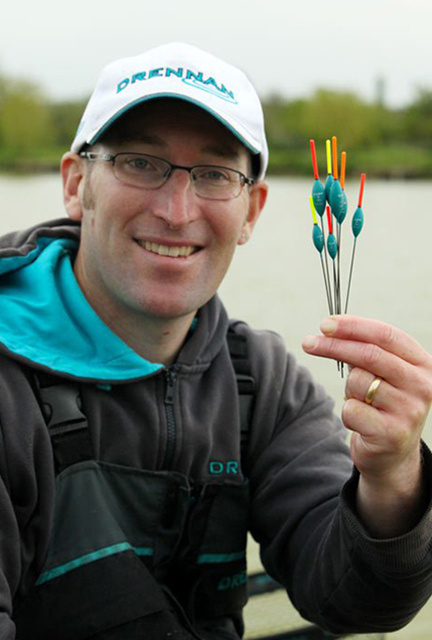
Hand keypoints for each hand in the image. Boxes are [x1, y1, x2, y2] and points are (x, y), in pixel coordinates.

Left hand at [302, 315, 431, 535]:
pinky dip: (347, 413)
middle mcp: (422, 385)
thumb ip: (366, 352)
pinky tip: (361, 422)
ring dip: (347, 389)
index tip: (325, 324)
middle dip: (334, 346)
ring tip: (361, 402)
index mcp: (422, 364)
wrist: (393, 455)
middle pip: (369, 355)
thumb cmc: (383, 405)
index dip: (353, 326)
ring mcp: (409, 410)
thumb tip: (329, 331)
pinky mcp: (392, 434)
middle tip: (308, 342)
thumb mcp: (383, 374)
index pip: (386, 335)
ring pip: (358, 382)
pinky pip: (351, 410)